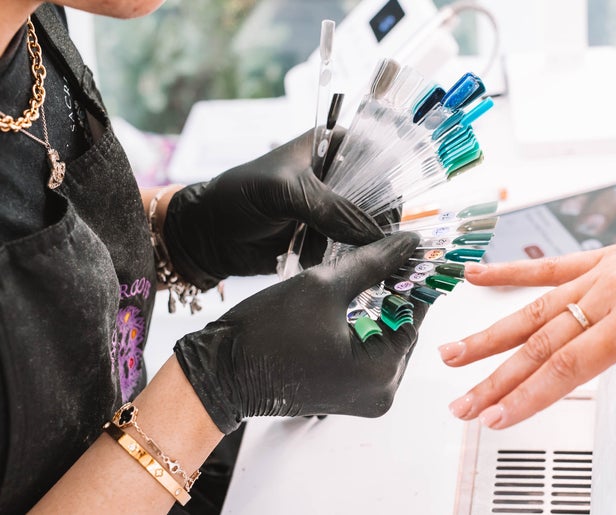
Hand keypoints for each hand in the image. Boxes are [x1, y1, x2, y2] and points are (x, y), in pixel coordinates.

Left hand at [163, 128, 386, 288]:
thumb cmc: (239, 196)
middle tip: (393, 248)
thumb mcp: (286, 193)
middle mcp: (339, 178)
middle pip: (380, 198)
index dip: (391, 184)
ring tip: (382, 267)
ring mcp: (334, 211)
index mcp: (332, 147)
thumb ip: (332, 210)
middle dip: (385, 222)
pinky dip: (358, 262)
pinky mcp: (327, 241)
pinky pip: (353, 250)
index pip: (378, 159)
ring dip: (374, 246)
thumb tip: (375, 236)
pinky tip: (363, 275)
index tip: (395, 215)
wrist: (207, 236)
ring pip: (369, 228)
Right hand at [173, 232, 425, 433]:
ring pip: (387, 341)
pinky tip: (352, 302)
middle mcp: (381, 394)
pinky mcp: (348, 396)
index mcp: (381, 372)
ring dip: (379, 311)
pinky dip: (365, 329)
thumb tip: (408, 243)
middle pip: (403, 330)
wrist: (221, 372)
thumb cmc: (267, 332)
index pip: (414, 316)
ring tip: (367, 276)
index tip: (411, 252)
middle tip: (386, 258)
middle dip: (394, 296)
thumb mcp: (324, 286)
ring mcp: (365, 399)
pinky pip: (369, 355)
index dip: (412, 280)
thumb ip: (373, 263)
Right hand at [440, 183, 615, 428]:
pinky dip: (512, 273)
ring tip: (454, 353)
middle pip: (538, 343)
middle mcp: (608, 294)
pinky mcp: (604, 259)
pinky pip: (550, 266)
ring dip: (490, 335)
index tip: (497, 417)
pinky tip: (480, 277)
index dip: (527, 395)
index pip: (567, 366)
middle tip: (463, 403)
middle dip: (495, 378)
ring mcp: (601, 274)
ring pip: (533, 309)